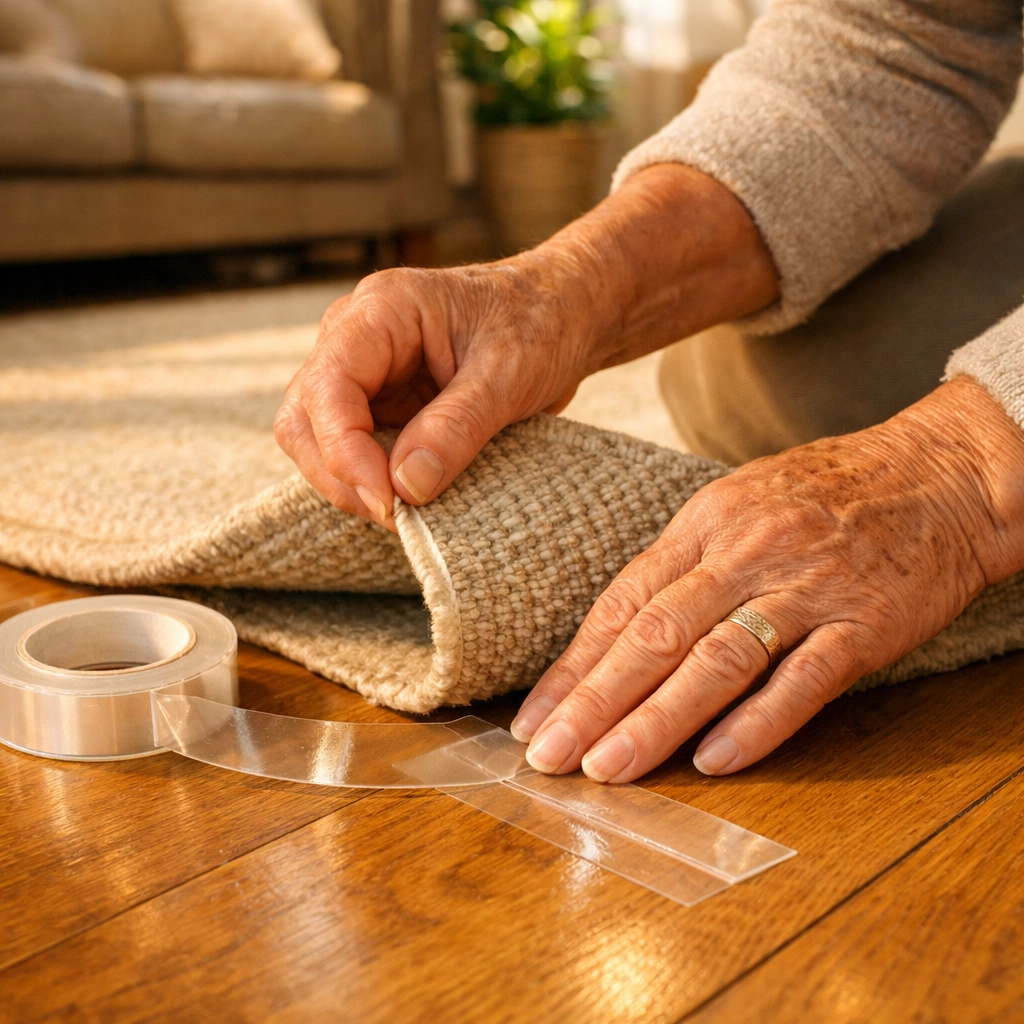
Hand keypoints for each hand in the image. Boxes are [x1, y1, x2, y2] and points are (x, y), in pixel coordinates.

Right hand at [273, 261, 592, 529]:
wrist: (564, 315)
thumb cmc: (539, 323)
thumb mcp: (509, 373)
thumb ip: (457, 427)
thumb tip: (405, 487)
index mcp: (382, 310)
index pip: (328, 387)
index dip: (345, 452)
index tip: (388, 501)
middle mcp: (357, 340)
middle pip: (305, 419)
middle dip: (341, 476)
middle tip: (399, 516)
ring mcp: (365, 376)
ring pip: (318, 443)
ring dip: (354, 486)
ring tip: (411, 512)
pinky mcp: (382, 407)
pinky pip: (355, 454)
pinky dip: (375, 485)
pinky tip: (414, 500)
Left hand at [511, 377, 1023, 779]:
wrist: (939, 472)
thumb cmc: (827, 492)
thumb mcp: (740, 503)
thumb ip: (685, 564)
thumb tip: (621, 632)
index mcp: (706, 523)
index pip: (624, 602)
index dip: (574, 664)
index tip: (535, 717)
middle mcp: (746, 553)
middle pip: (655, 635)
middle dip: (594, 701)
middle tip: (549, 757)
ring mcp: (806, 588)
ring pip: (717, 661)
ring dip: (657, 720)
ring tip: (609, 768)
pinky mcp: (864, 624)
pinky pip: (804, 680)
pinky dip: (757, 724)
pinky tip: (712, 762)